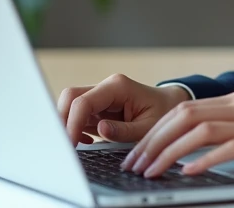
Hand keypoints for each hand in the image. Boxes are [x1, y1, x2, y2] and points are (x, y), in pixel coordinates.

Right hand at [57, 73, 191, 145]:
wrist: (170, 104)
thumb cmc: (162, 112)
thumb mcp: (148, 127)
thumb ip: (124, 130)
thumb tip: (100, 129)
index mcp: (118, 87)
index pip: (84, 102)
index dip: (72, 123)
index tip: (70, 145)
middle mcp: (106, 87)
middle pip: (70, 97)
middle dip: (63, 121)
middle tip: (66, 146)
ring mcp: (100, 95)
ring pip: (70, 105)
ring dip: (69, 125)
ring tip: (77, 145)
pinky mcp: (98, 105)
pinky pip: (79, 114)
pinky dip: (77, 128)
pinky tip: (87, 141)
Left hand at [120, 88, 233, 178]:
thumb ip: (232, 129)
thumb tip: (191, 148)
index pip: (185, 109)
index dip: (156, 131)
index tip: (137, 152)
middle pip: (185, 116)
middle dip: (153, 141)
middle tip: (134, 165)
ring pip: (200, 130)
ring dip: (169, 152)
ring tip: (152, 171)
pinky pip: (228, 148)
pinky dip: (202, 161)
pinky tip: (187, 173)